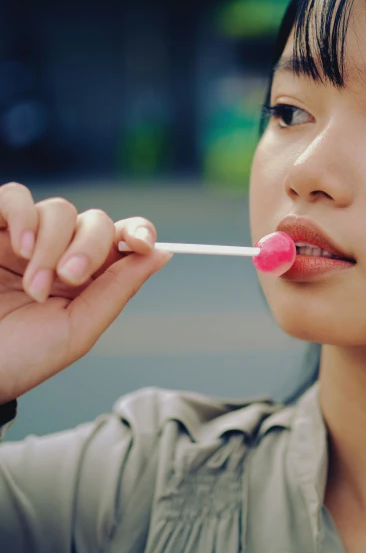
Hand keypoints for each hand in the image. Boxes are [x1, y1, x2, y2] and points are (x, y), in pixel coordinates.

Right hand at [0, 182, 171, 402]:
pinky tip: (19, 247)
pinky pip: (15, 195)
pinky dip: (23, 215)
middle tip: (68, 278)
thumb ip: (118, 289)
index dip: (139, 232)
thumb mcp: (77, 330)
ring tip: (33, 286)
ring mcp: (25, 237)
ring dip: (51, 246)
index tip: (140, 245)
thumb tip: (163, 255)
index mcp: (89, 278)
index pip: (124, 238)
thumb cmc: (20, 357)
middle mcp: (60, 253)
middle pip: (97, 221)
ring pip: (60, 210)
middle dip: (90, 247)